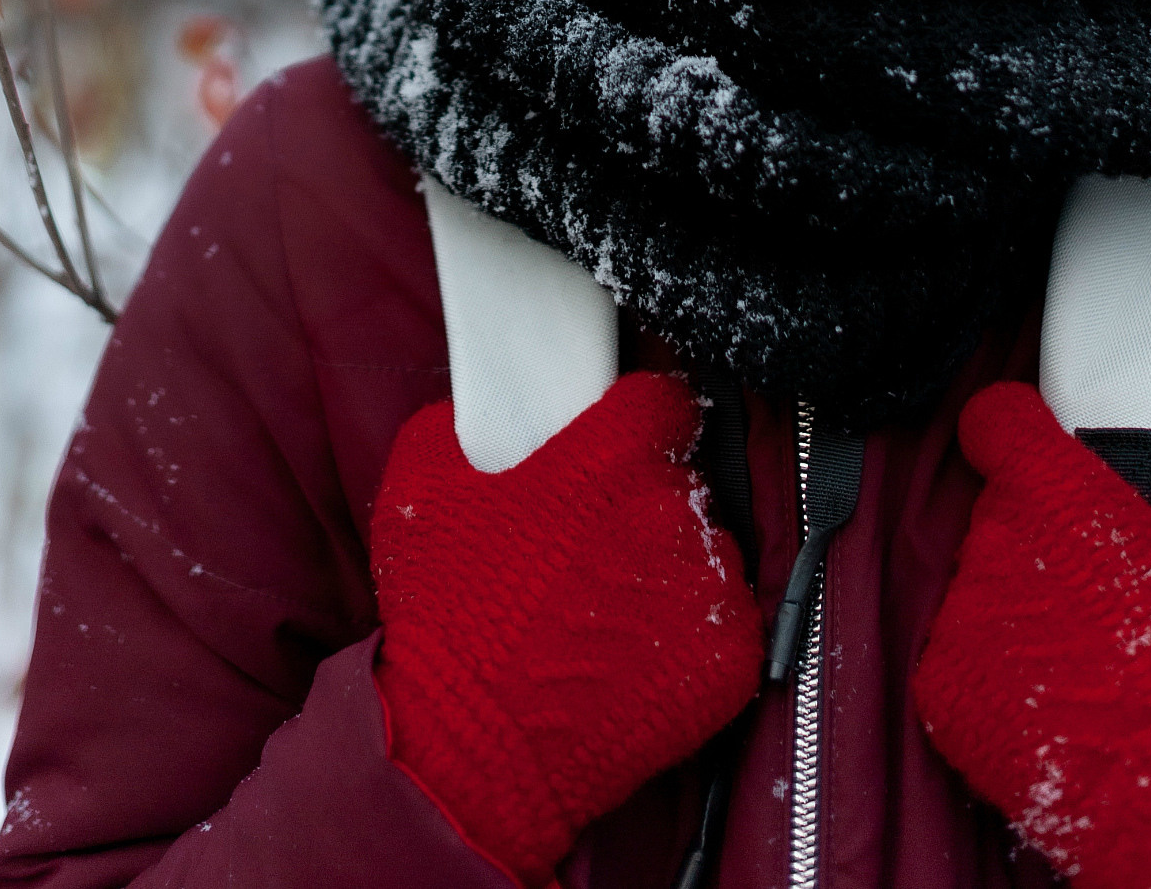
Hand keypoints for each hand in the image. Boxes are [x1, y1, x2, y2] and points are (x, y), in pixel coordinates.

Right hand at [372, 371, 761, 885]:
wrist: (475, 752)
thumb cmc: (450, 619)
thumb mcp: (423, 486)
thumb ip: (464, 427)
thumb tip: (482, 414)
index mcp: (607, 455)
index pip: (661, 399)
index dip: (638, 416)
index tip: (623, 436)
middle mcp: (669, 510)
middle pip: (680, 480)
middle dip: (642, 502)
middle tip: (592, 543)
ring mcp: (706, 587)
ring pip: (705, 552)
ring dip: (670, 570)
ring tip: (609, 609)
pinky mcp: (727, 658)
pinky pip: (724, 624)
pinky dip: (690, 636)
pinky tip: (636, 655)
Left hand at [914, 382, 1150, 887]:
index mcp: (1048, 484)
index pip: (996, 421)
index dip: (1015, 435)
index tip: (1027, 450)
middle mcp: (990, 538)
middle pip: (997, 520)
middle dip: (1039, 546)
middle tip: (1096, 595)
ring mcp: (961, 616)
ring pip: (983, 594)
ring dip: (1020, 616)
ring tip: (1087, 663)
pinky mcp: (944, 688)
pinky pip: (964, 662)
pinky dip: (999, 679)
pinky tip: (1056, 706)